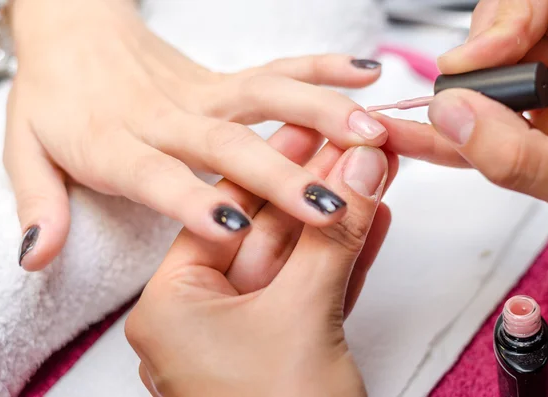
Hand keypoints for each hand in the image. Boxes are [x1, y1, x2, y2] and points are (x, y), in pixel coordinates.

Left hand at [5, 0, 387, 269]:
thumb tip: (37, 256)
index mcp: (114, 144)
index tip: (235, 227)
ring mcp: (199, 94)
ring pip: (264, 100)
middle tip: (329, 204)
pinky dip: (319, 68)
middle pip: (226, 145)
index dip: (192, 201)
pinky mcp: (220, 79)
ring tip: (369, 135)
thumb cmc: (55, 100)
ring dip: (319, 114)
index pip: (156, 176)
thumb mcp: (26, 151)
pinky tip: (362, 72)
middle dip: (280, 175)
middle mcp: (166, 119)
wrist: (73, 35)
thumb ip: (40, 204)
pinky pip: (274, 70)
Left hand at [125, 125, 397, 396]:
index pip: (224, 212)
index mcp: (173, 307)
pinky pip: (316, 292)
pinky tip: (375, 221)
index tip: (310, 126)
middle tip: (352, 144)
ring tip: (374, 172)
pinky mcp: (288, 348)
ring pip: (298, 261)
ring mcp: (247, 333)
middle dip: (316, 187)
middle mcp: (202, 317)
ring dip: (340, 220)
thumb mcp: (302, 318)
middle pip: (266, 232)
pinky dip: (347, 260)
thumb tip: (359, 172)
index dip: (273, 163)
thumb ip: (332, 238)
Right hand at [374, 0, 547, 244]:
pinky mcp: (546, 131)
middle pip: (515, 38)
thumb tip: (452, 115)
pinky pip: (494, 124)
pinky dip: (459, 138)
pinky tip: (421, 140)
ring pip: (497, 83)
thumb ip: (518, 154)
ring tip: (417, 127)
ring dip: (455, 110)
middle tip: (452, 107)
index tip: (472, 65)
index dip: (505, 23)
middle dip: (475, 73)